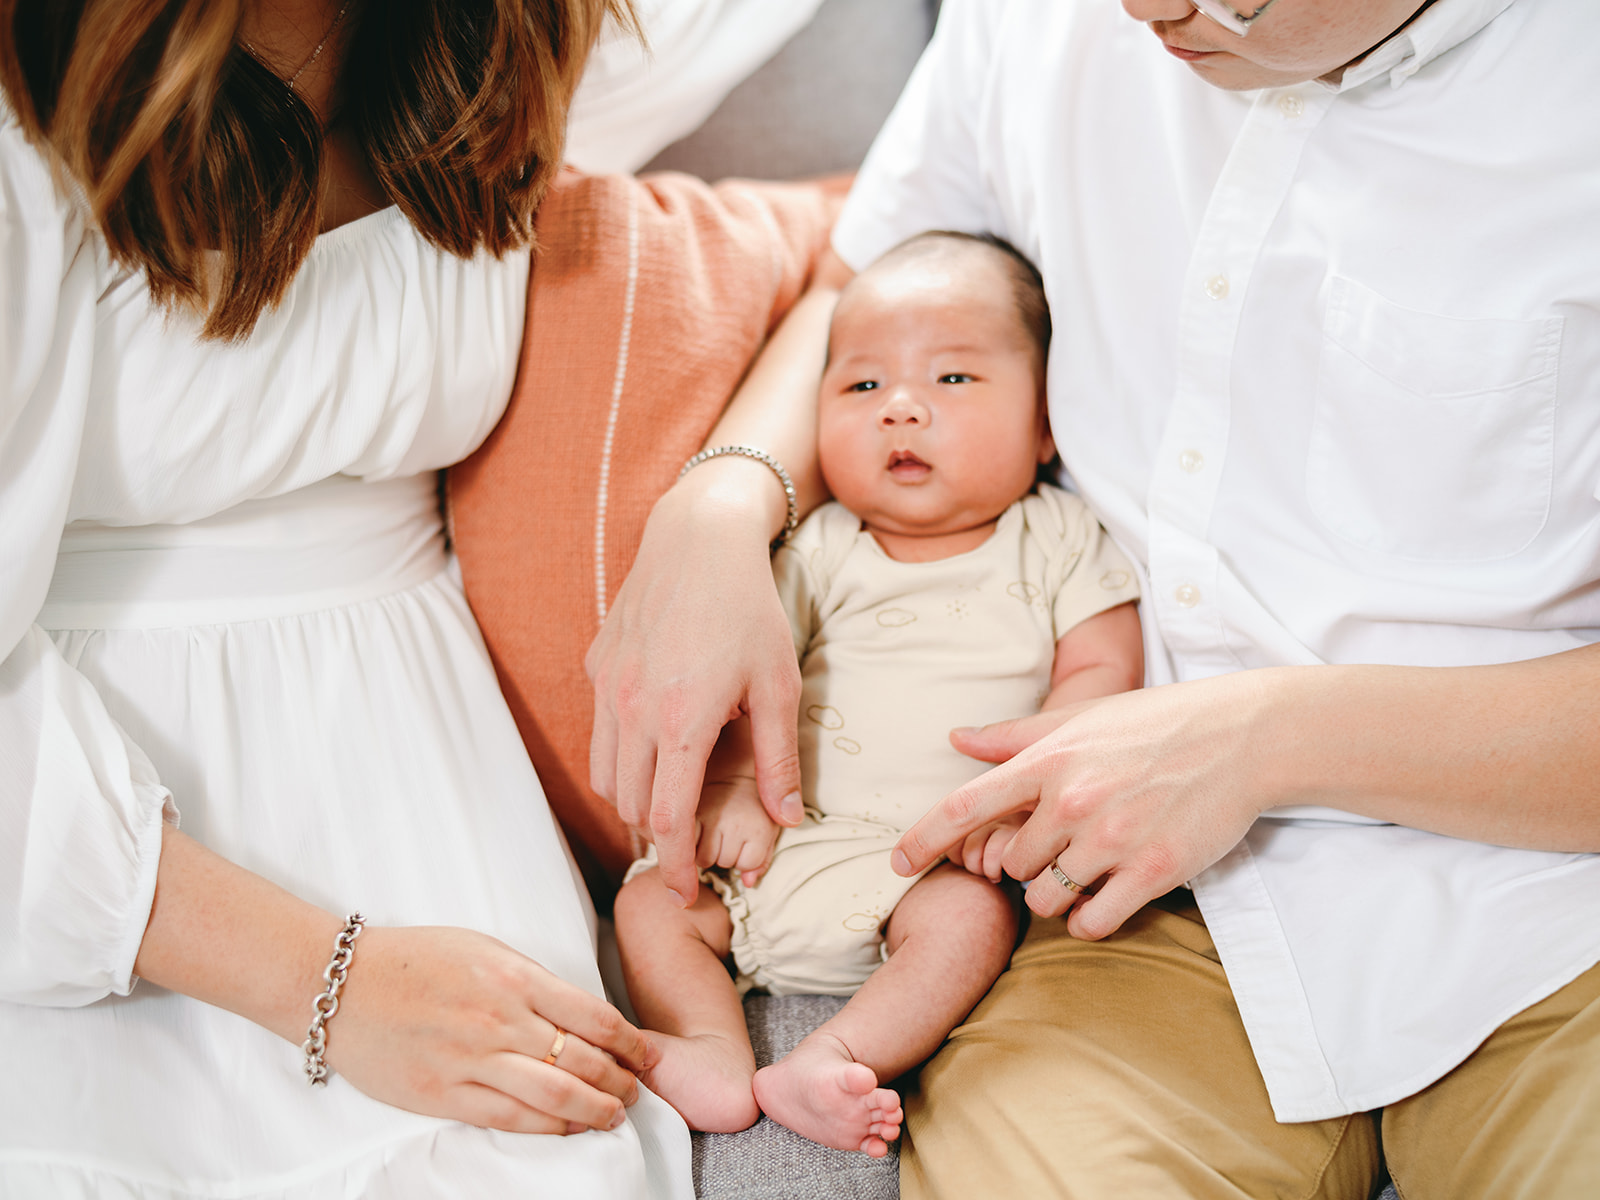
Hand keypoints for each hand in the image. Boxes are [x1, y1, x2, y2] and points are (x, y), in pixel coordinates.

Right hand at [328, 925, 654, 1134]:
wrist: (342, 985)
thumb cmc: (415, 959)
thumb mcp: (484, 949)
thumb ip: (532, 980)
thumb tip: (578, 1013)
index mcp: (515, 977)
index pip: (594, 1016)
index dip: (630, 1042)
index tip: (645, 1053)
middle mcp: (500, 1020)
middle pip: (583, 1060)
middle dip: (621, 1080)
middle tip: (639, 1089)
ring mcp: (471, 1060)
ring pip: (554, 1096)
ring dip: (595, 1109)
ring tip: (616, 1114)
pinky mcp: (444, 1094)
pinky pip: (510, 1118)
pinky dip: (549, 1127)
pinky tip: (571, 1128)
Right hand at [586, 467, 803, 906]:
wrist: (697, 538)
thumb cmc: (748, 609)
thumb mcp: (778, 684)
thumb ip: (779, 759)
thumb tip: (785, 821)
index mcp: (680, 723)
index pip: (667, 820)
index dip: (673, 865)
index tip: (682, 893)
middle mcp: (632, 711)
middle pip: (630, 806)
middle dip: (655, 838)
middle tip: (685, 851)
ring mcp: (607, 688)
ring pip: (606, 775)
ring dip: (634, 802)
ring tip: (670, 805)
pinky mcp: (596, 667)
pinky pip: (600, 735)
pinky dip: (621, 760)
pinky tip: (655, 750)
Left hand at [896, 674, 1277, 940]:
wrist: (1244, 736)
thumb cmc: (1157, 722)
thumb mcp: (1083, 717)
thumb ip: (1014, 736)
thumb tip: (955, 737)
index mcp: (1050, 760)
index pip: (965, 806)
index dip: (924, 839)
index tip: (897, 863)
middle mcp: (1073, 801)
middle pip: (1010, 865)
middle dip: (1023, 865)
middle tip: (1058, 848)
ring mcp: (1113, 839)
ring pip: (1046, 900)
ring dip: (1054, 896)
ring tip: (1083, 870)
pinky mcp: (1153, 872)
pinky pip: (1093, 922)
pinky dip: (1089, 920)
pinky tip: (1103, 897)